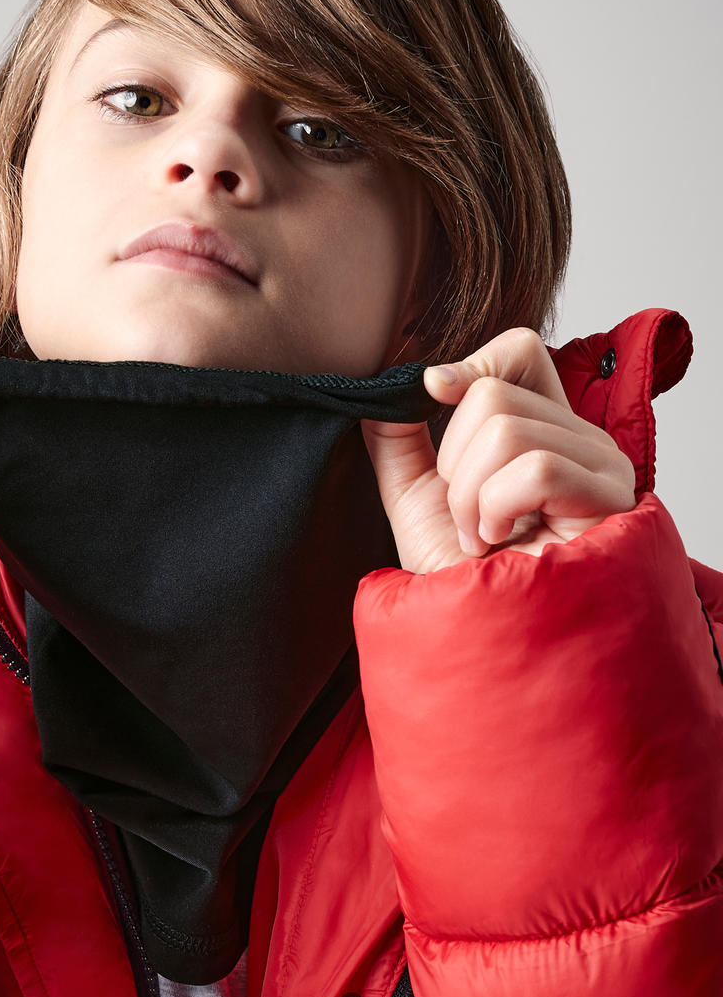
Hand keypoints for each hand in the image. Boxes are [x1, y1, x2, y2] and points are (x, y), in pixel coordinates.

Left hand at [361, 327, 636, 572]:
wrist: (486, 646)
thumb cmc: (462, 580)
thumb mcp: (412, 499)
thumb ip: (397, 440)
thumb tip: (385, 390)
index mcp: (541, 430)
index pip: (520, 350)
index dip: (472, 365)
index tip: (433, 394)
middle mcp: (580, 440)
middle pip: (494, 394)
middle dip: (453, 465)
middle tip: (467, 518)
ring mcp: (602, 467)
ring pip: (506, 430)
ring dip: (470, 498)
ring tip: (483, 538)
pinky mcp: (611, 499)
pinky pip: (534, 469)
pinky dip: (497, 509)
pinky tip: (502, 543)